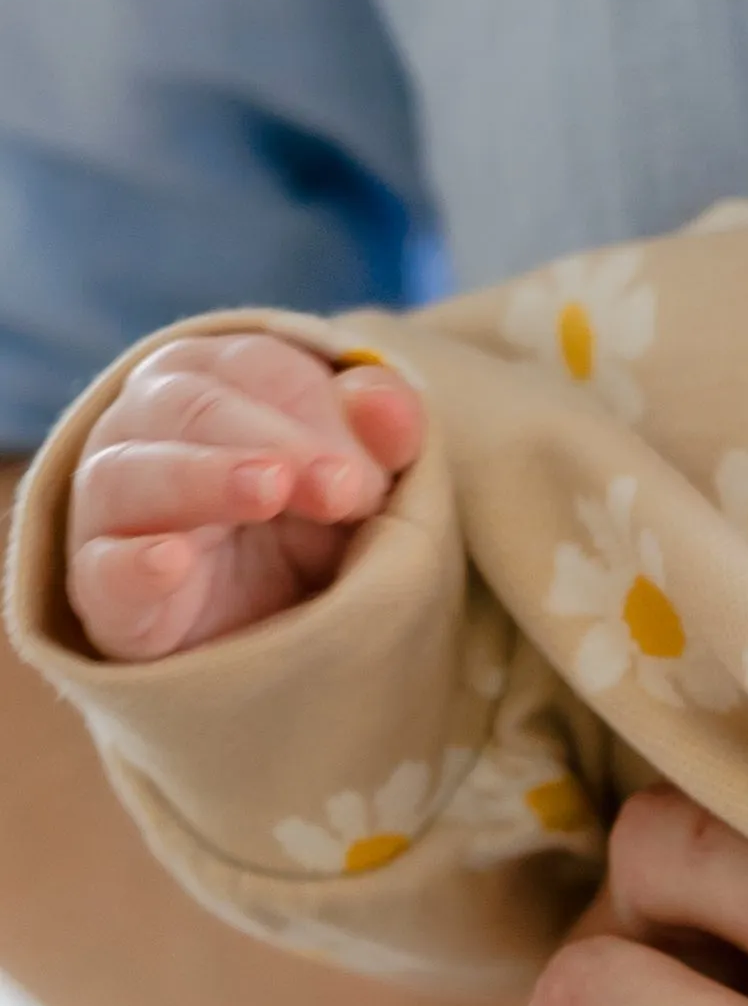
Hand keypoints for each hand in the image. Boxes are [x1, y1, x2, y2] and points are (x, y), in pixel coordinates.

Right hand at [66, 324, 426, 659]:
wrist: (269, 638)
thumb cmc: (307, 530)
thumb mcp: (358, 481)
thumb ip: (379, 434)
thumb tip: (389, 403)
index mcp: (208, 381)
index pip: (255, 367)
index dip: (318, 410)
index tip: (370, 472)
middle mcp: (144, 429)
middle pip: (189, 405)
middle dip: (271, 439)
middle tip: (343, 488)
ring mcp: (112, 509)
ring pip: (129, 474)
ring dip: (204, 478)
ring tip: (269, 493)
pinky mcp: (104, 592)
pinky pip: (101, 571)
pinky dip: (132, 566)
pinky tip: (172, 561)